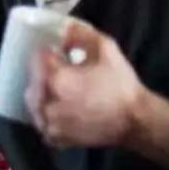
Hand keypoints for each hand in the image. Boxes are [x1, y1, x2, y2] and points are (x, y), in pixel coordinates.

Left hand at [25, 21, 144, 147]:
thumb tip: (63, 30)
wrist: (137, 120)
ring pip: (33, 107)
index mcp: (57, 79)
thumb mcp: (107, 50)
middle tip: (54, 72)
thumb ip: (82, 35)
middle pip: (31, 84)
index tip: (55, 53)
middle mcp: (48, 103)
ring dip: (40, 97)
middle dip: (40, 76)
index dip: (46, 53)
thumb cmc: (121, 85)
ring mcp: (52, 124)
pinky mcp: (58, 139)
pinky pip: (42, 127)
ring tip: (55, 92)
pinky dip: (45, 119)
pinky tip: (57, 111)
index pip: (37, 59)